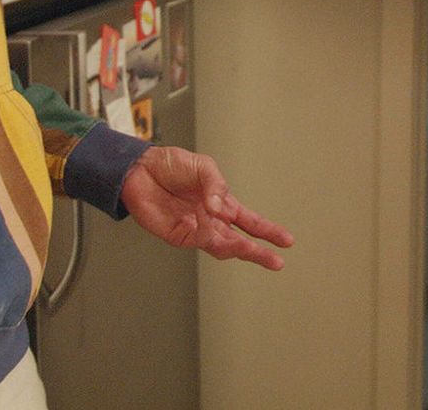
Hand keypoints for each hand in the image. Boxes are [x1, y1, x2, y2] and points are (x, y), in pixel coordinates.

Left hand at [119, 145, 294, 269]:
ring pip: (222, 247)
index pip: (250, 222)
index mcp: (222, 204)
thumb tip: (220, 209)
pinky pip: (199, 239)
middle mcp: (212, 220)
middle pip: (240, 242)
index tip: (287, 241)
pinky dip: (208, 232)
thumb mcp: (202, 167)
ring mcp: (196, 230)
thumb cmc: (171, 165)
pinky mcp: (178, 235)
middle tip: (276, 262)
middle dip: (259, 252)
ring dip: (237, 248)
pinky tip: (210, 220)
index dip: (269, 232)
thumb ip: (215, 186)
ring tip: (249, 249)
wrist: (140, 169)